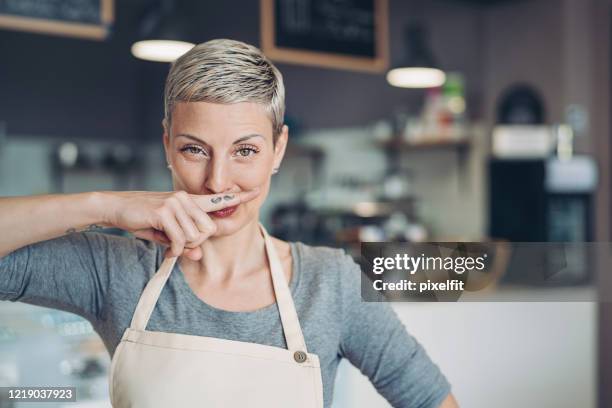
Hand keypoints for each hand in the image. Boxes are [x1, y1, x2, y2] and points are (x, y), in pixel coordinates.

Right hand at [102, 188, 260, 259]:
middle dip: (196, 243)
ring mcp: (176, 203)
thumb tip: (198, 255)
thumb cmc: (143, 220)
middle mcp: (186, 198)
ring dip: (183, 247)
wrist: (116, 207)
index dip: (239, 196)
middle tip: (180, 245)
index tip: (257, 191)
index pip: (219, 198)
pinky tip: (167, 249)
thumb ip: (184, 243)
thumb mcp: (166, 234)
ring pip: (195, 236)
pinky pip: (180, 239)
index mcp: (190, 200)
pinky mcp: (165, 211)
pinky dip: (174, 249)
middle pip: (208, 230)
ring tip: (169, 244)